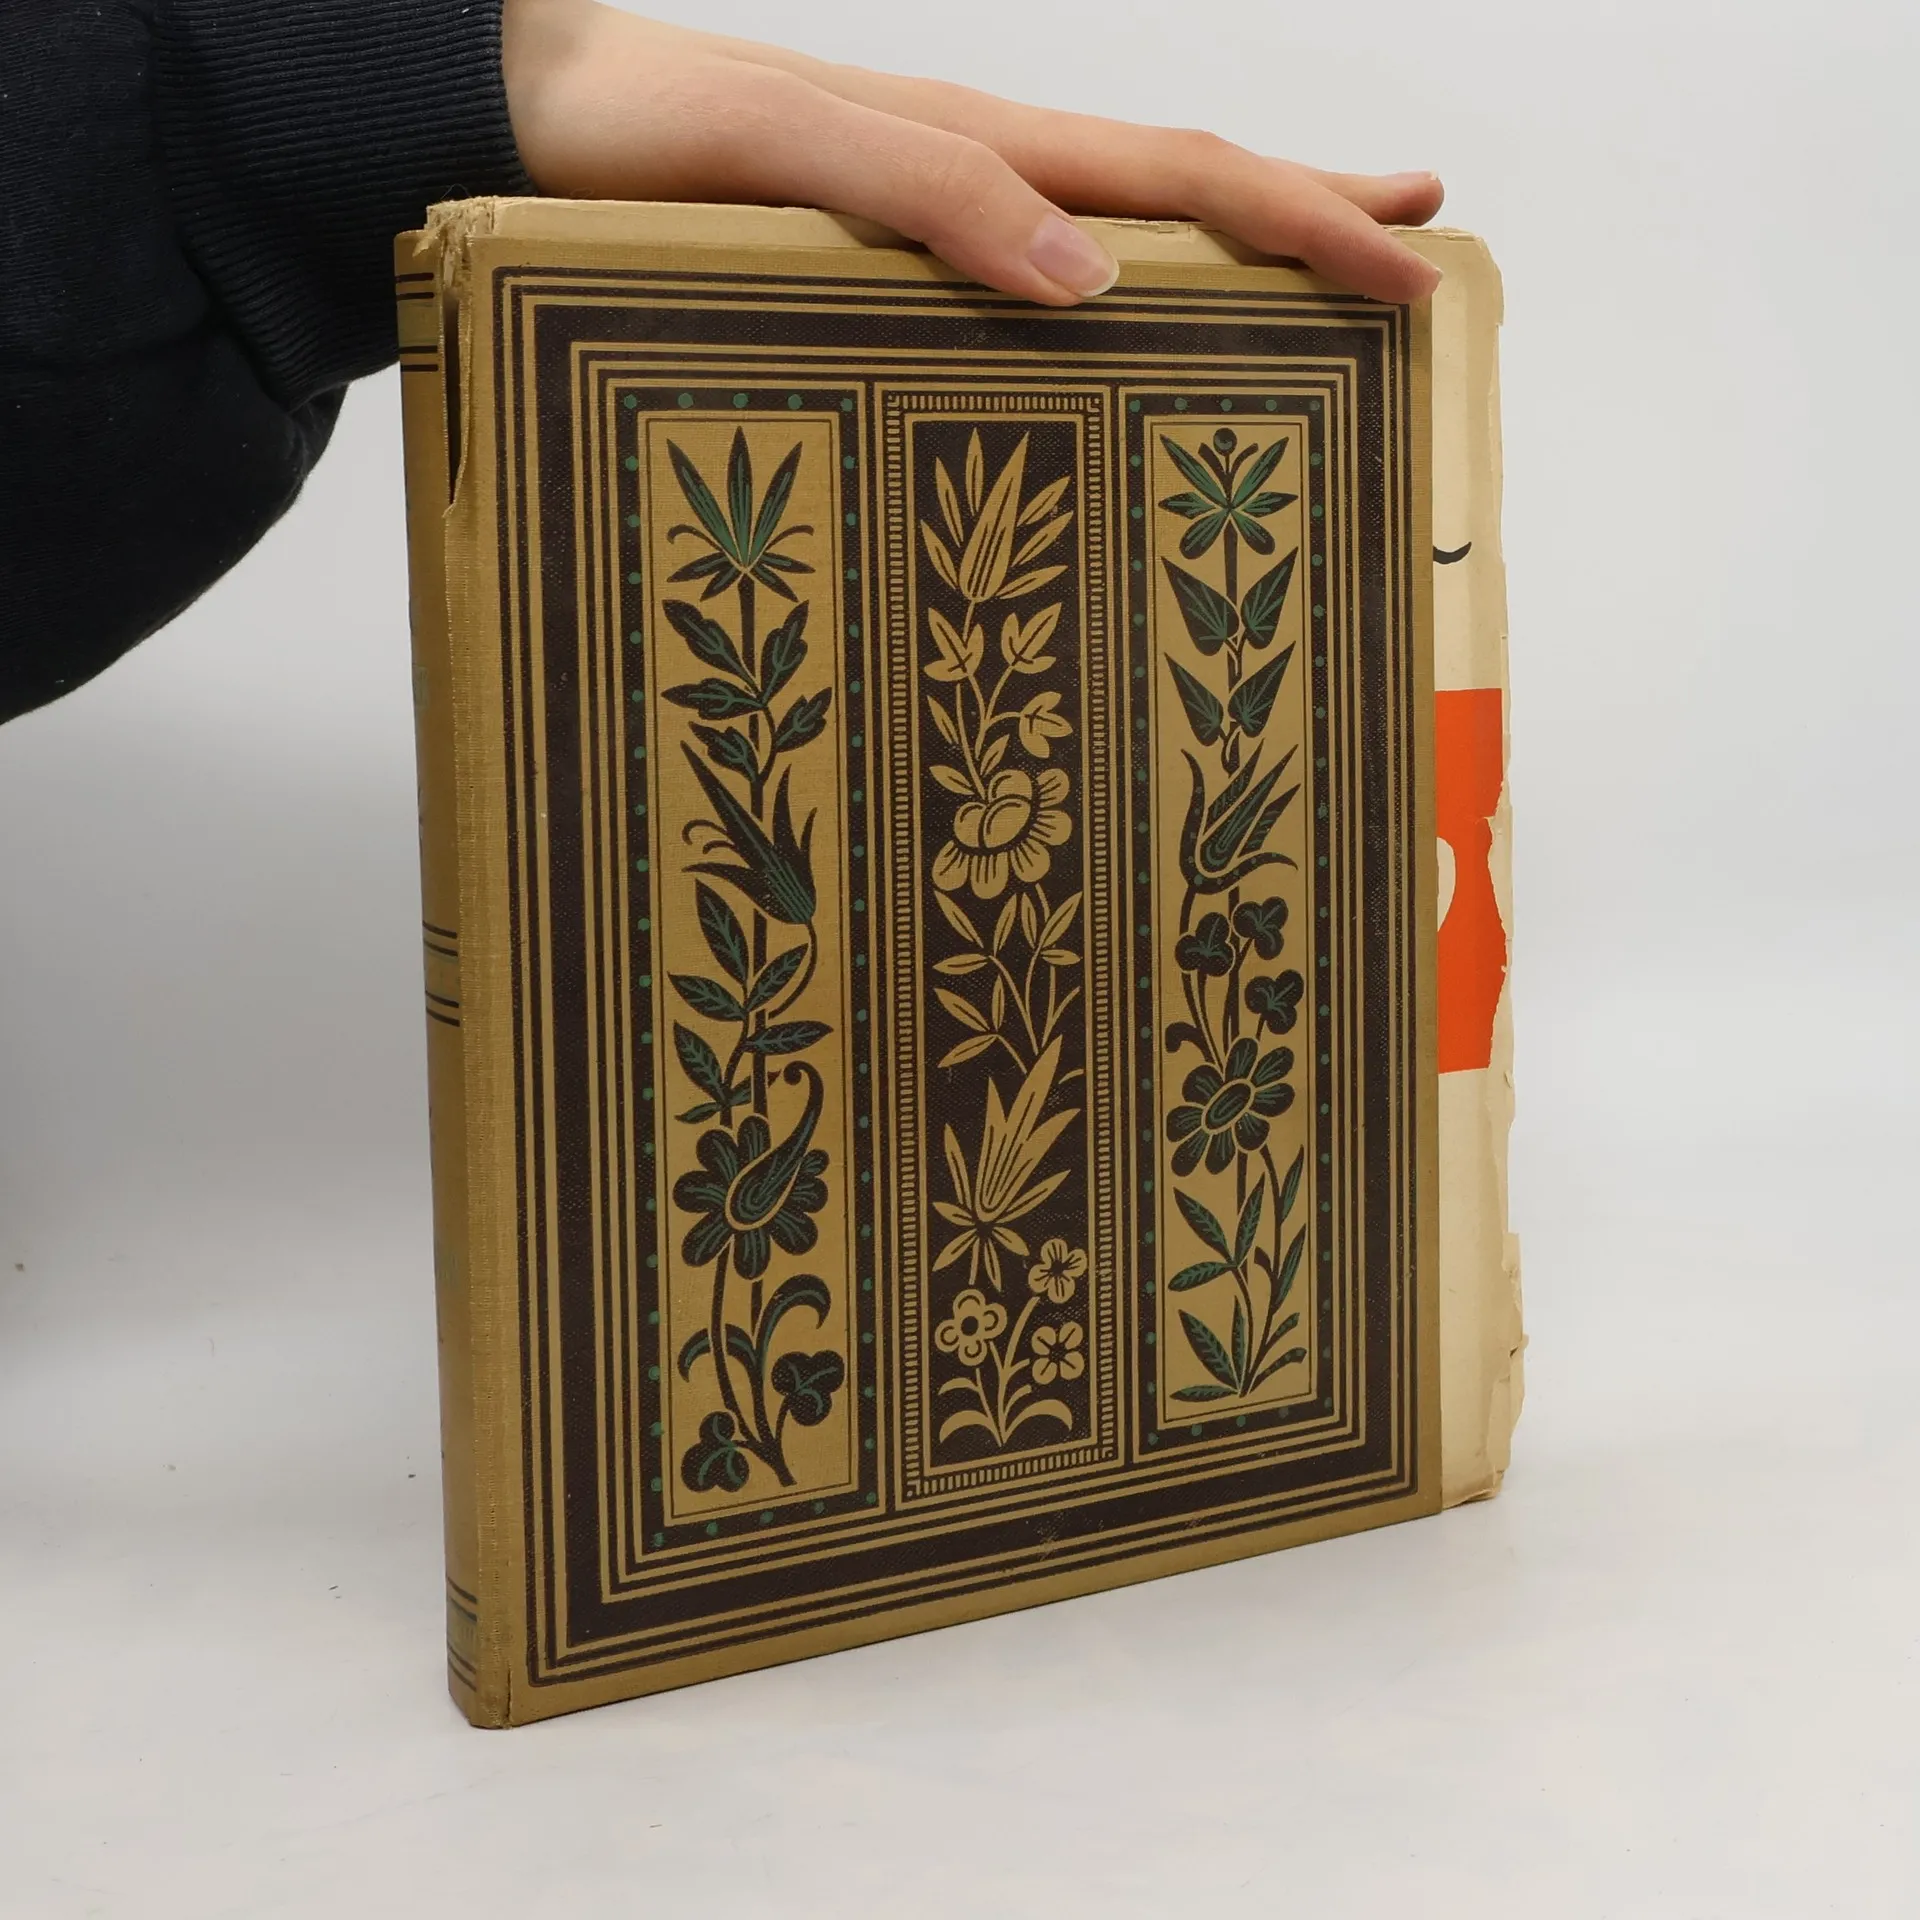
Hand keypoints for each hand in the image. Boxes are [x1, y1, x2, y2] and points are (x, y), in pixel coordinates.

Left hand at [502, 4, 1444, 305]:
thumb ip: (922, 189)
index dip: (1305, 218)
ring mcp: (928, 199)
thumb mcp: (772, 154)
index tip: (1411, 266)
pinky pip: (1034, 251)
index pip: (1181, 175)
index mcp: (972, 142)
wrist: (499, 108)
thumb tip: (1093, 274)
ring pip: (1114, 212)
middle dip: (1305, 214)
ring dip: (1227, 239)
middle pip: (1176, 180)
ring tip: (1309, 270)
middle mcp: (969, 163)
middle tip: (1414, 258)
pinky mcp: (876, 236)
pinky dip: (1118, 273)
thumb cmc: (617, 135)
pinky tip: (1117, 310)